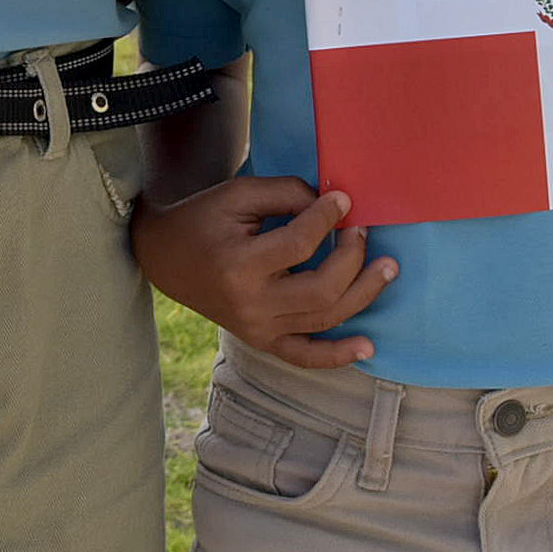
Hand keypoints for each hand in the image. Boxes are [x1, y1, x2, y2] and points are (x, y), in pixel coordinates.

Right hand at [132, 177, 394, 366]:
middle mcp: (251, 304)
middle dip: (353, 257)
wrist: (164, 256)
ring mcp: (257, 328)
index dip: (328, 218)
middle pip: (322, 288)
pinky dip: (338, 356)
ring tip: (387, 268)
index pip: (300, 243)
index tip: (343, 200)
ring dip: (363, 293)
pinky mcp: (261, 340)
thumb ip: (287, 194)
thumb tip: (334, 208)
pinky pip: (305, 357)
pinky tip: (369, 347)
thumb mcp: (238, 195)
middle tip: (362, 230)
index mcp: (239, 264)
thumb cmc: (203, 219)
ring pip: (325, 319)